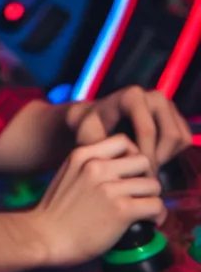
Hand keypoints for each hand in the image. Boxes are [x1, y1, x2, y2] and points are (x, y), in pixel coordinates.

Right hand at [30, 134, 165, 266]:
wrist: (44, 238)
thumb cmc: (54, 212)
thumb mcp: (67, 175)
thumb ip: (88, 166)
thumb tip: (120, 170)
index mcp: (82, 154)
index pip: (124, 142)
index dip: (132, 157)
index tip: (128, 174)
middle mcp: (96, 166)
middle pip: (143, 161)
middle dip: (145, 178)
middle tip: (139, 194)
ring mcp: (109, 188)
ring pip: (153, 184)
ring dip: (152, 199)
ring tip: (143, 211)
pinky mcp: (121, 210)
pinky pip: (156, 205)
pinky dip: (157, 216)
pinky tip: (148, 223)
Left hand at [65, 86, 190, 170]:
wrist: (95, 120)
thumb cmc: (89, 128)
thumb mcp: (87, 135)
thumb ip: (100, 146)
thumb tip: (123, 159)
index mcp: (132, 96)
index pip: (148, 130)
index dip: (146, 155)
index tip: (138, 174)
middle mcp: (153, 96)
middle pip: (170, 135)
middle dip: (159, 158)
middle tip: (144, 175)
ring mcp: (167, 104)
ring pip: (180, 138)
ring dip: (166, 157)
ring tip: (144, 169)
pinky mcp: (175, 115)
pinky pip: (185, 139)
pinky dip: (171, 153)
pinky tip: (150, 160)